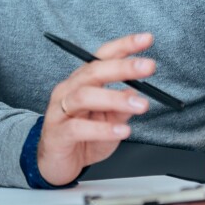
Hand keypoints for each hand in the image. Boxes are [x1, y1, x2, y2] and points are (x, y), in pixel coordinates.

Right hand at [36, 32, 155, 185]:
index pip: (101, 57)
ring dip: (115, 98)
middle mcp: (69, 90)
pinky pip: (78, 128)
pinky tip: (122, 131)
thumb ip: (121, 107)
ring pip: (84, 96)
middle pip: (93, 71)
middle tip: (148, 66)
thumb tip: (137, 92)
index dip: (123, 46)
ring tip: (140, 105)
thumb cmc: (82, 139)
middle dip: (122, 67)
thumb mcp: (109, 121)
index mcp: (82, 82)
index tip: (146, 39)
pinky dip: (103, 129)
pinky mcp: (57, 133)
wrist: (56, 164)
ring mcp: (59, 110)